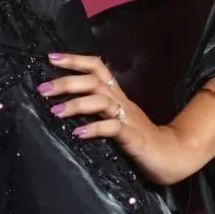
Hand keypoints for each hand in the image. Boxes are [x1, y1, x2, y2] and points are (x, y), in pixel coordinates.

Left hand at [39, 53, 202, 186]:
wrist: (172, 155)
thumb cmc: (138, 138)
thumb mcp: (114, 118)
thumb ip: (96, 109)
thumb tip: (64, 102)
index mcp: (116, 94)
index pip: (96, 68)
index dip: (74, 60)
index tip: (51, 57)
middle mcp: (120, 101)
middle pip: (93, 81)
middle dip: (66, 82)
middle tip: (42, 88)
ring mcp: (127, 118)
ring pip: (101, 101)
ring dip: (76, 104)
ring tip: (55, 111)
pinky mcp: (133, 137)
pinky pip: (113, 128)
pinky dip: (94, 129)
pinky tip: (78, 134)